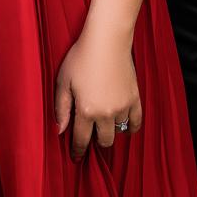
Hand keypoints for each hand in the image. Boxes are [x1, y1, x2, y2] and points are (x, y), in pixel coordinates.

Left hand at [54, 29, 141, 159]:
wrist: (107, 39)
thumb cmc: (81, 56)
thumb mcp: (63, 81)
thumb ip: (61, 108)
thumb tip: (60, 131)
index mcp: (86, 110)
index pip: (81, 140)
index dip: (77, 151)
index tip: (76, 157)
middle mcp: (106, 113)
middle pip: (103, 141)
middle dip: (95, 142)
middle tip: (90, 135)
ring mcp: (122, 106)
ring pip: (118, 132)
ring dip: (110, 130)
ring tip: (104, 123)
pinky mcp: (135, 98)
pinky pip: (136, 122)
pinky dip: (130, 127)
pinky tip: (124, 126)